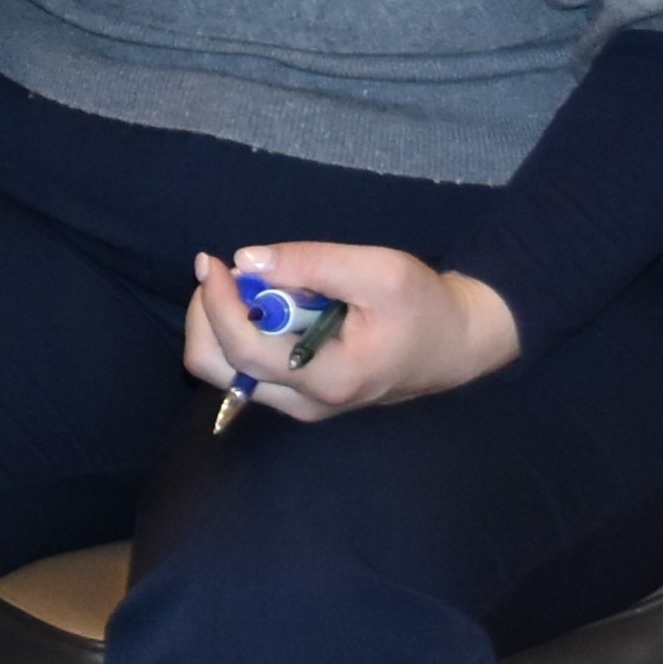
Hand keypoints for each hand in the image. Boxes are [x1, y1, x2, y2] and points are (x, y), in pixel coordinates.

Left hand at [186, 245, 520, 421]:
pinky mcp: (299, 394)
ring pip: (224, 370)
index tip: (212, 261)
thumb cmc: (423, 307)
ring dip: (221, 322)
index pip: (243, 350)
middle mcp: (305, 402)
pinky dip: (239, 330)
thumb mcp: (378, 271)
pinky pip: (245, 367)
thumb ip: (312, 264)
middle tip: (227, 272)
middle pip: (216, 368)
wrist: (454, 343)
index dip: (217, 303)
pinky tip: (266, 302)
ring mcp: (299, 403)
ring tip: (251, 284)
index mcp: (327, 378)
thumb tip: (245, 260)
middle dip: (207, 314)